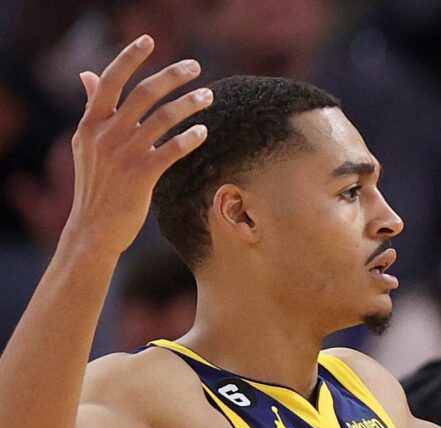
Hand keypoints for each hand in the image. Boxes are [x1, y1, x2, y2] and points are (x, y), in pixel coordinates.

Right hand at [65, 36, 212, 254]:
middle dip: (171, 76)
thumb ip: (93, 109)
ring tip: (209, 96)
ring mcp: (122, 155)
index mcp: (90, 123)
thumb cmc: (97, 185)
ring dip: (188, 104)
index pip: (109, 81)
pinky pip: (170, 150)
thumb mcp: (87, 144)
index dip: (129, 58)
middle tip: (195, 66)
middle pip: (142, 94)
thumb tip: (86, 76)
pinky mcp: (140, 176)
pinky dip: (188, 138)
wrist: (92, 228)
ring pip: (161, 118)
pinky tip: (203, 132)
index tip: (149, 41)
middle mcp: (104, 135)